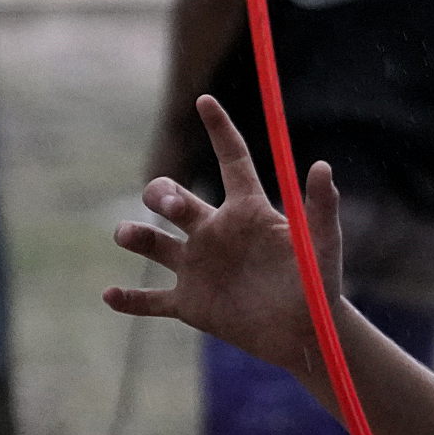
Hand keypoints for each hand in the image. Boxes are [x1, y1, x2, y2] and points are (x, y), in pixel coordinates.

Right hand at [105, 96, 346, 379]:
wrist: (306, 334)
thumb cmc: (318, 285)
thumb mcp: (321, 246)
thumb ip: (320, 208)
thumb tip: (323, 166)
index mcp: (247, 212)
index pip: (232, 160)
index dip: (219, 130)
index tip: (205, 100)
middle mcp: (215, 232)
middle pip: (174, 198)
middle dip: (163, 195)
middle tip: (172, 209)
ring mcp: (198, 267)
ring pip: (153, 243)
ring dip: (135, 235)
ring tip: (127, 235)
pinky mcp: (190, 304)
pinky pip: (151, 299)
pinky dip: (129, 300)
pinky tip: (110, 296)